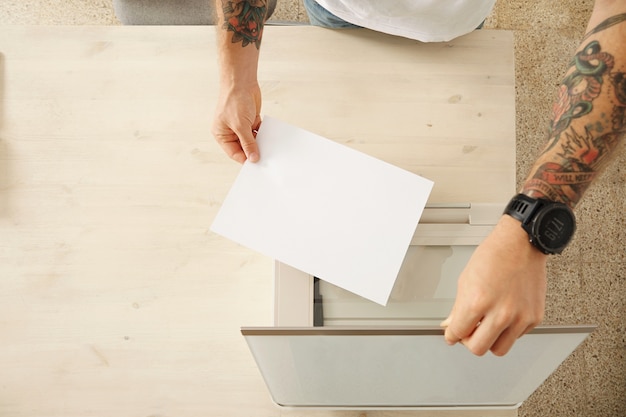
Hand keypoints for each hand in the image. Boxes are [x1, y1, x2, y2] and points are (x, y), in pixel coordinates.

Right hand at [212, 82, 262, 163]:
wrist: (241, 81)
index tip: (256, 164)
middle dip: (253, 152)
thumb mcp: (240, 126)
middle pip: (243, 148)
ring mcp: (241, 126)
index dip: (245, 159)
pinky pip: (258, 132)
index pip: (234, 153)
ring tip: (269, 148)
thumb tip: (252, 158)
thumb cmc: (233, 100)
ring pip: (252, 140)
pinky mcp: (250, 120)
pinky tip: (270, 137)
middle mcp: (230, 131)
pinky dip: (263, 134)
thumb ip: (247, 143)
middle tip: (265, 158)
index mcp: (221, 134)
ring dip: (260, 143)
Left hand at [441, 215, 547, 355]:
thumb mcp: (466, 280)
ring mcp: (520, 317)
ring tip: (486, 327)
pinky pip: (516, 337)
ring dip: (489, 341)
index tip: (452, 335)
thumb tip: (452, 325)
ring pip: (499, 349)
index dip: (452, 335)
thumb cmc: (494, 256)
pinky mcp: (534, 318)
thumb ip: (459, 307)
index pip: (458, 333)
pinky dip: (507, 332)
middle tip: (468, 332)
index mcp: (478, 301)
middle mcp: (501, 313)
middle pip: (478, 348)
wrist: (521, 244)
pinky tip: (503, 317)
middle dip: (469, 342)